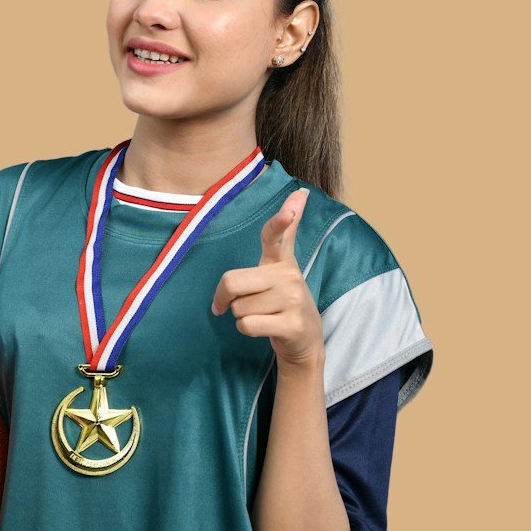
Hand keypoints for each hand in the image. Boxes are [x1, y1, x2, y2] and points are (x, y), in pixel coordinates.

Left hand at [209, 187, 323, 368]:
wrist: (305, 339)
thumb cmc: (283, 300)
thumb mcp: (282, 265)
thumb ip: (284, 232)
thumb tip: (301, 191)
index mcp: (282, 260)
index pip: (277, 235)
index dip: (282, 220)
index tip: (293, 203)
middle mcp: (290, 276)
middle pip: (232, 282)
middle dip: (226, 298)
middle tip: (239, 303)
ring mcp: (293, 300)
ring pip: (238, 308)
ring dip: (242, 316)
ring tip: (263, 315)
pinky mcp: (293, 324)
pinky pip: (247, 325)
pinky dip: (246, 330)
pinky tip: (264, 328)